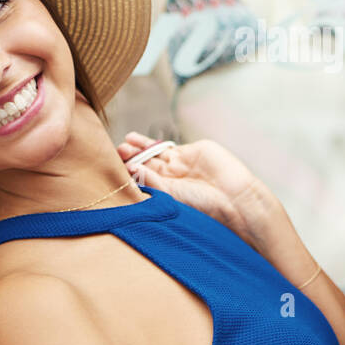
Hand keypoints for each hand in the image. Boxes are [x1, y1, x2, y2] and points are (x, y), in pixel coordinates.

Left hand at [115, 134, 273, 248]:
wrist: (234, 197)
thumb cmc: (204, 205)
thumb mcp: (172, 195)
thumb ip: (152, 181)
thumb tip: (132, 168)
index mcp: (167, 195)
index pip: (141, 182)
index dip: (127, 175)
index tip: (110, 170)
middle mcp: (173, 180)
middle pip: (145, 166)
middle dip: (130, 159)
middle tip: (115, 154)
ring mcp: (182, 164)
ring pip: (154, 154)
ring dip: (137, 148)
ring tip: (122, 145)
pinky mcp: (192, 152)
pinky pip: (166, 146)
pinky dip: (150, 142)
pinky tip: (134, 139)